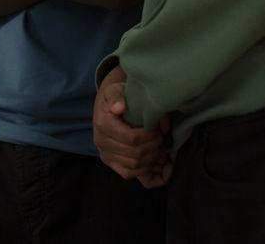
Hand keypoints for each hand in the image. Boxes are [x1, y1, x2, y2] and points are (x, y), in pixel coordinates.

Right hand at [92, 66, 174, 187]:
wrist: (107, 105)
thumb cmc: (117, 96)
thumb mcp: (116, 89)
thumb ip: (117, 95)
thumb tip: (119, 107)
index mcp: (103, 125)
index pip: (132, 139)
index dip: (151, 137)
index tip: (160, 130)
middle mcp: (101, 142)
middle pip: (135, 154)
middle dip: (154, 147)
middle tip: (163, 138)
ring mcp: (106, 155)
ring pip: (134, 166)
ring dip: (152, 159)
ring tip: (161, 148)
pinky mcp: (111, 163)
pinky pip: (129, 174)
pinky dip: (145, 170)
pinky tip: (155, 161)